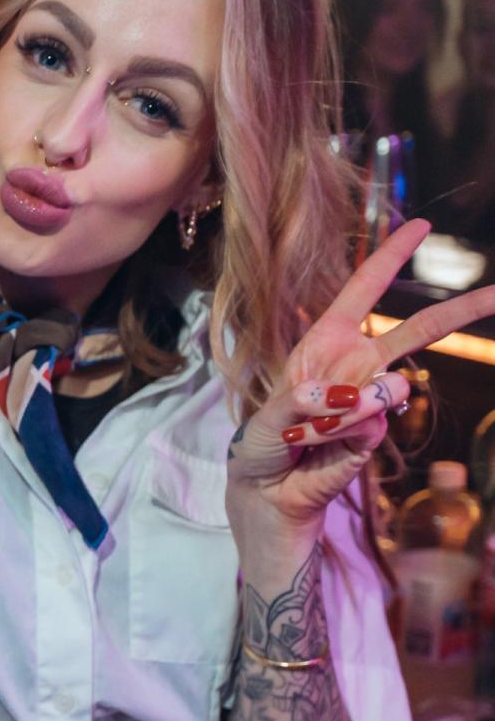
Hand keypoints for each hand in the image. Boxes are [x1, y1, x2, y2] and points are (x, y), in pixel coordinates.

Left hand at [226, 219, 494, 534]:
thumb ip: (304, 403)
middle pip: (416, 331)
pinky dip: (337, 436)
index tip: (421, 225)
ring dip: (346, 409)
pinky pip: (369, 426)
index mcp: (325, 343)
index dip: (391, 257)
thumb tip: (351, 398)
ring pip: (392, 388)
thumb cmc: (261, 447)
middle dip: (458, 312)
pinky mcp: (374, 435)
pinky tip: (319, 448)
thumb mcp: (268, 417)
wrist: (267, 494)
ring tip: (310, 431)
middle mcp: (356, 366)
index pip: (364, 290)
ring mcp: (370, 401)